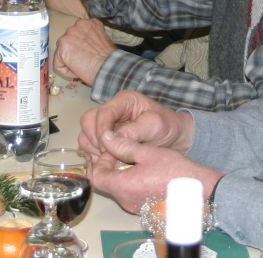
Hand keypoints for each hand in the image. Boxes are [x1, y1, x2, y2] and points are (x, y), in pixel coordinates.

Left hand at [53, 18, 113, 82]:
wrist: (107, 66)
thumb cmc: (109, 58)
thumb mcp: (104, 40)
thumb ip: (92, 38)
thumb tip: (86, 46)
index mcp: (90, 23)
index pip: (79, 32)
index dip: (81, 45)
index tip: (86, 52)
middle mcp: (78, 25)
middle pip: (68, 40)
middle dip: (73, 51)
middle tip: (83, 60)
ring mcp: (69, 35)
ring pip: (62, 51)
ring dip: (69, 60)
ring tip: (82, 65)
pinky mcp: (62, 47)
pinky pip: (58, 63)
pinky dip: (66, 70)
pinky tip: (77, 71)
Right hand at [78, 90, 193, 157]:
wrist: (176, 139)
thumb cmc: (168, 127)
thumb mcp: (155, 125)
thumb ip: (132, 131)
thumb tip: (108, 139)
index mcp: (124, 101)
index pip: (103, 113)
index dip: (101, 130)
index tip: (107, 147)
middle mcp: (112, 111)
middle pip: (88, 122)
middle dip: (96, 140)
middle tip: (109, 154)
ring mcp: (107, 126)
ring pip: (86, 136)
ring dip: (94, 150)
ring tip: (111, 159)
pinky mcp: (106, 140)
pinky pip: (90, 148)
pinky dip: (96, 157)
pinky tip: (110, 162)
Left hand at [88, 133, 221, 213]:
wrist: (197, 191)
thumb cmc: (174, 171)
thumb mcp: (148, 152)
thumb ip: (124, 145)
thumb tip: (106, 136)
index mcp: (123, 186)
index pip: (96, 176)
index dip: (100, 160)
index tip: (111, 147)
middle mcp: (125, 200)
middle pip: (105, 183)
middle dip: (108, 165)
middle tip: (119, 150)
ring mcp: (133, 206)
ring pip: (116, 188)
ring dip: (119, 172)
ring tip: (132, 157)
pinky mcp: (142, 207)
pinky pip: (127, 193)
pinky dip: (128, 180)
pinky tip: (141, 169)